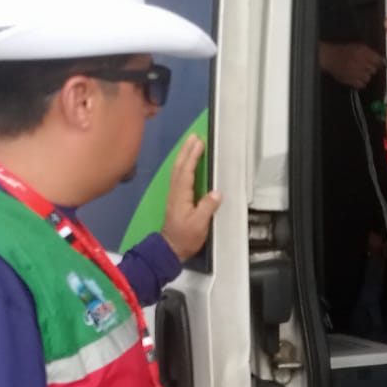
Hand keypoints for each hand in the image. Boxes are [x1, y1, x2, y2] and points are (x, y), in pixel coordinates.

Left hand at [160, 135, 221, 261]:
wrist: (171, 249)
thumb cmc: (185, 238)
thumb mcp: (199, 225)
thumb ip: (207, 208)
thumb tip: (216, 193)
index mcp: (181, 196)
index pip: (186, 171)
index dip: (192, 157)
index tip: (199, 143)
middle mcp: (176, 192)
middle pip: (179, 167)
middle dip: (186, 150)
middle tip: (194, 136)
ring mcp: (174, 195)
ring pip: (177, 170)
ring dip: (183, 155)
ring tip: (191, 144)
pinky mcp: (176, 199)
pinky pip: (178, 176)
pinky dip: (182, 165)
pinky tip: (187, 162)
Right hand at [319, 41, 384, 89]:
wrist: (330, 57)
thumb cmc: (344, 51)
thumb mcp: (359, 47)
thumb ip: (370, 53)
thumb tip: (382, 60)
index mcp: (363, 53)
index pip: (378, 61)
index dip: (378, 63)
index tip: (376, 64)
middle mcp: (361, 62)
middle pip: (374, 70)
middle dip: (370, 69)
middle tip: (363, 67)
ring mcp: (356, 72)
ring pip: (368, 78)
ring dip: (365, 76)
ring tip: (358, 72)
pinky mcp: (351, 81)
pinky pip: (362, 85)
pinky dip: (360, 83)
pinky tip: (355, 78)